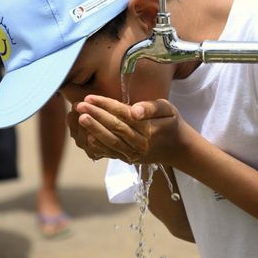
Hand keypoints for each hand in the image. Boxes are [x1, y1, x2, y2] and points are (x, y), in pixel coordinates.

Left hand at [67, 95, 190, 164]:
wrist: (178, 148)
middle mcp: (141, 143)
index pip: (124, 114)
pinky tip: (86, 137)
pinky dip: (99, 146)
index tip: (90, 97)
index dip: (106, 105)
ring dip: (94, 130)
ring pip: (111, 142)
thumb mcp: (168, 109)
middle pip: (115, 127)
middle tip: (79, 105)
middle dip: (96, 116)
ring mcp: (134, 153)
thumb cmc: (171, 123)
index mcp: (150, 127)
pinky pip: (112, 153)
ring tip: (79, 118)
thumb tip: (134, 111)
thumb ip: (151, 107)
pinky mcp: (129, 159)